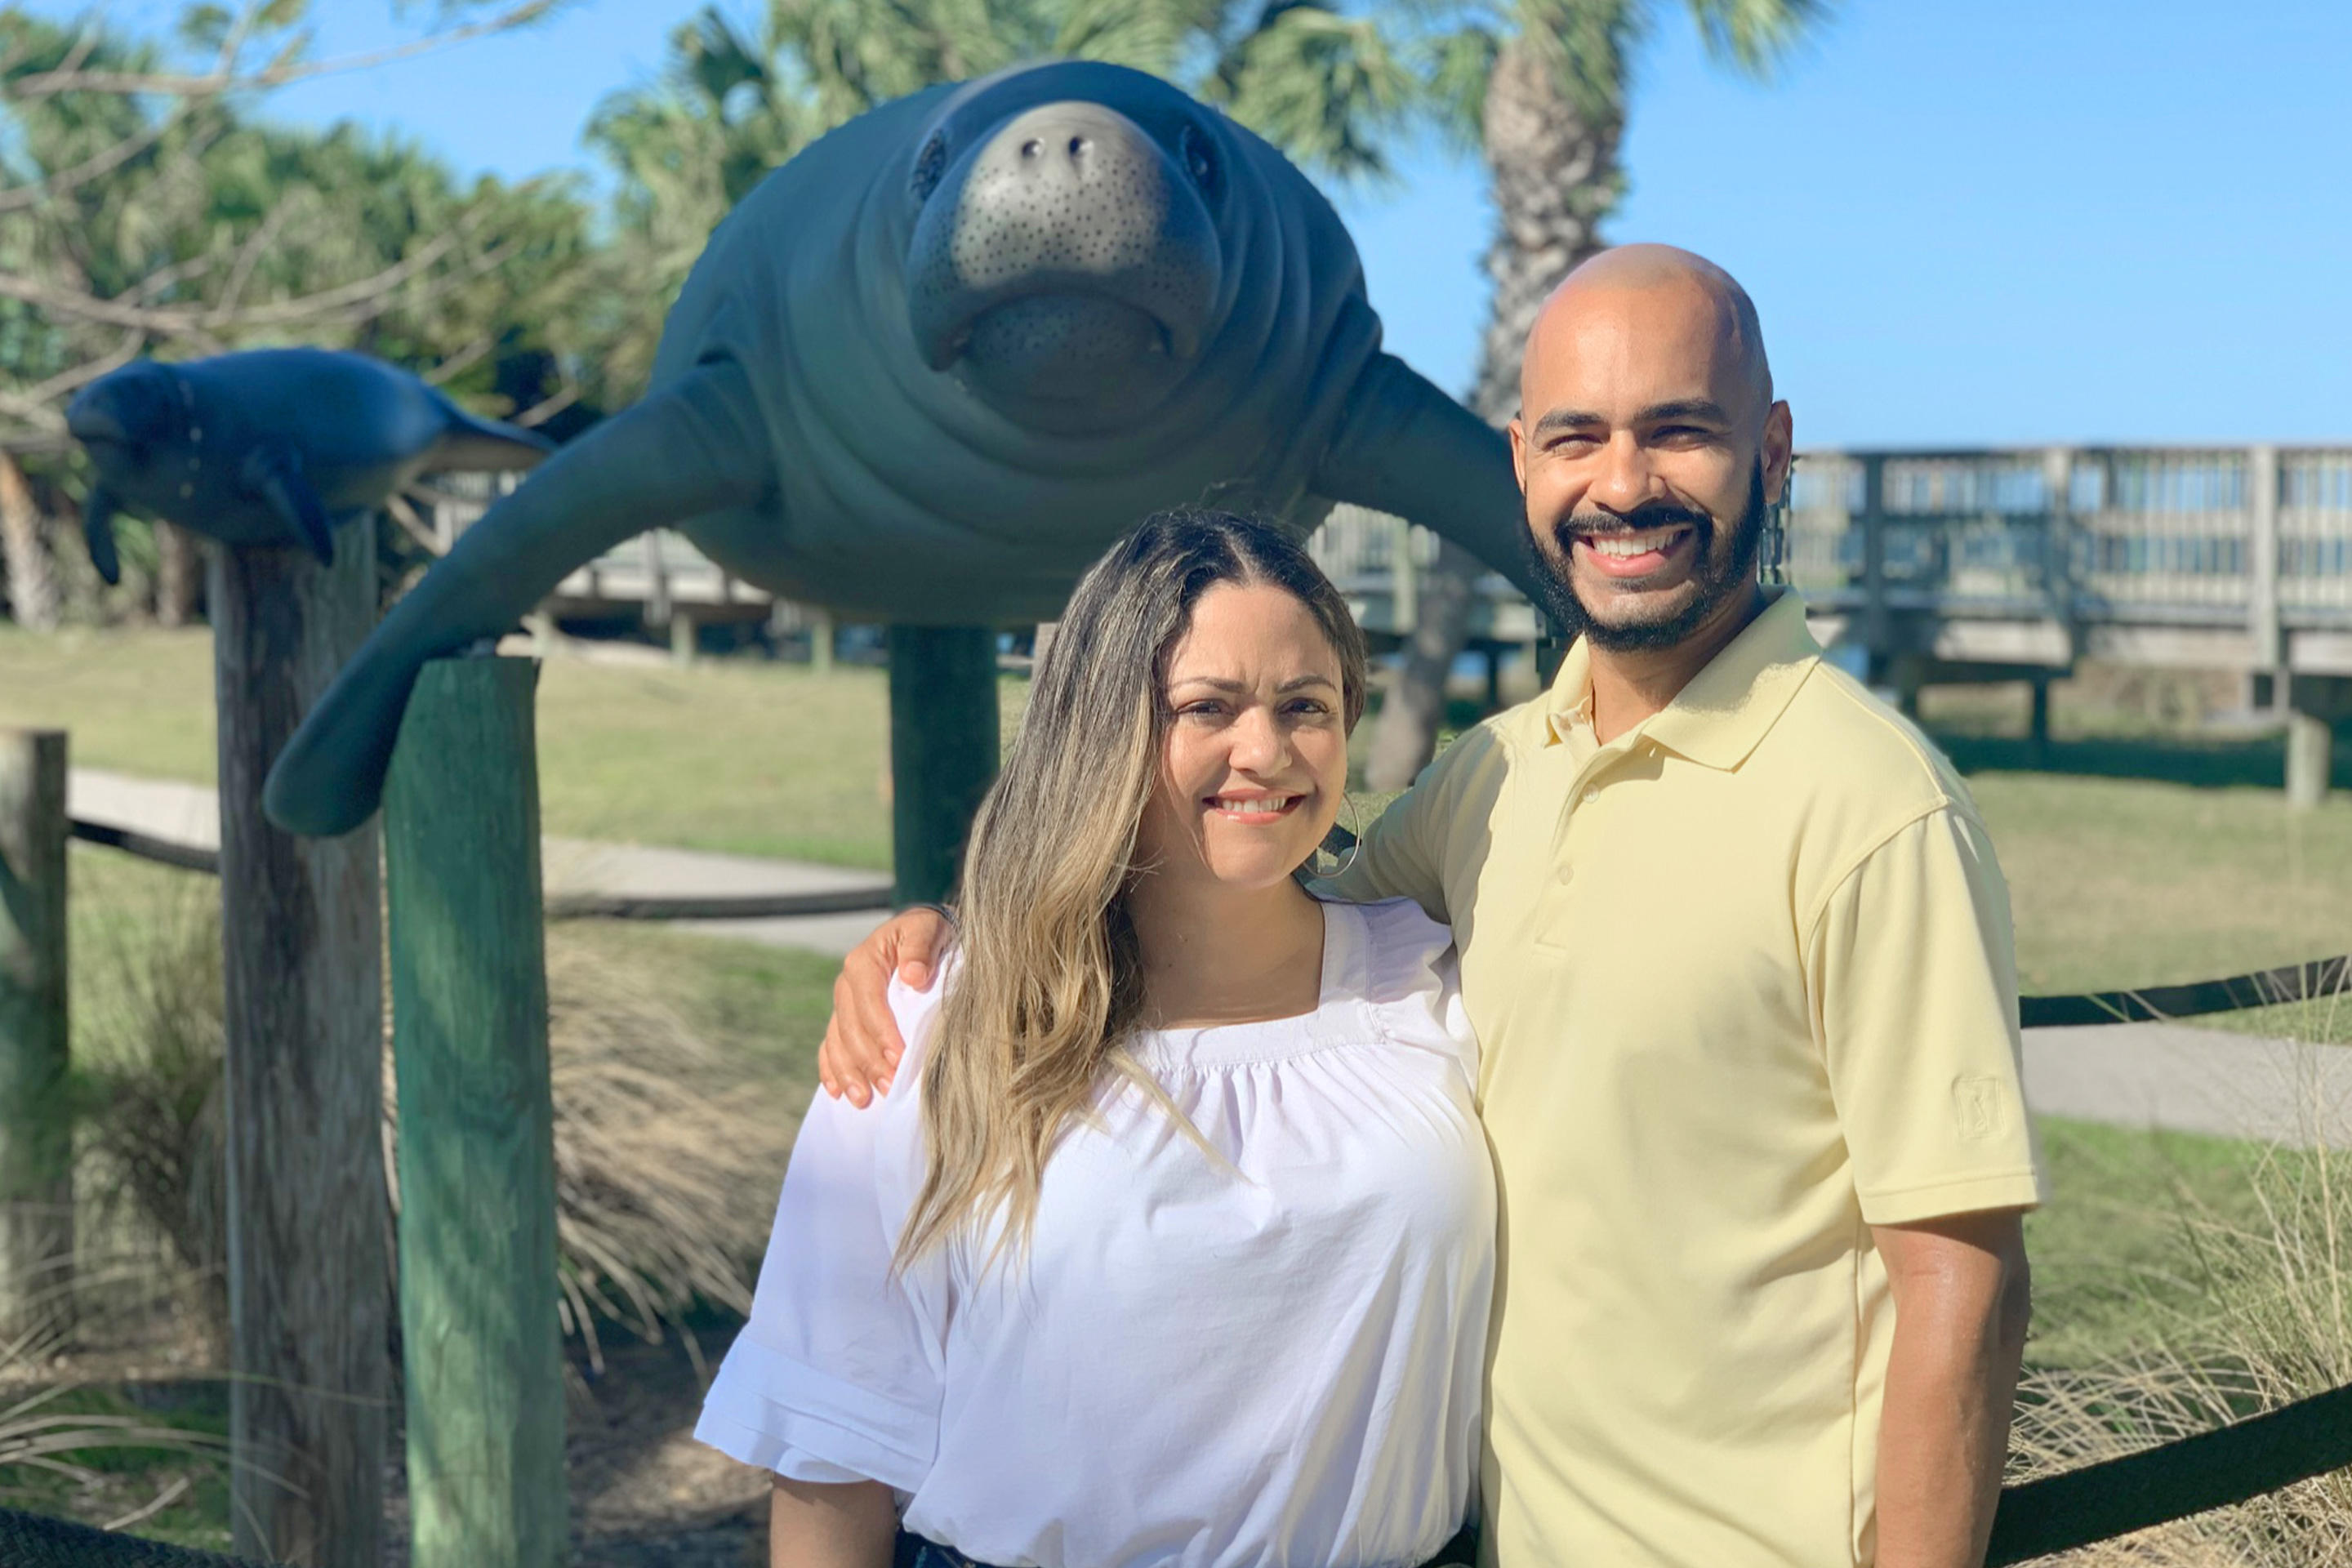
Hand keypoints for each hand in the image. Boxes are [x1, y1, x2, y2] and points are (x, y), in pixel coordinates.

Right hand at [818, 906, 953, 1105]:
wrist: (918, 935)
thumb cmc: (926, 933)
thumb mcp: (928, 930)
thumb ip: (921, 949)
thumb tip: (914, 977)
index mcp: (864, 962)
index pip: (869, 1004)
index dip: (882, 1033)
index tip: (899, 1058)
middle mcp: (846, 984)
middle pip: (851, 1029)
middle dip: (869, 1061)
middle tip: (889, 1088)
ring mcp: (843, 1003)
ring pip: (837, 1042)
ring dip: (848, 1073)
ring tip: (862, 1100)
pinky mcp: (845, 1017)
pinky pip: (830, 1045)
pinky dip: (831, 1069)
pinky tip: (838, 1092)